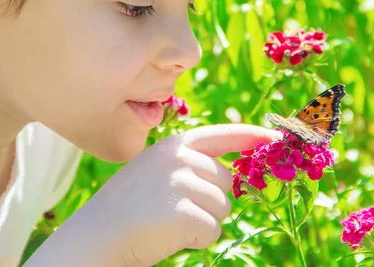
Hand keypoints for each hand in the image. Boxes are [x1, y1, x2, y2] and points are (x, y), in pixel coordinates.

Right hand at [88, 124, 281, 265]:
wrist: (98, 234)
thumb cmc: (129, 207)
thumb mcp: (156, 171)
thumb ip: (190, 165)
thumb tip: (235, 174)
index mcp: (174, 145)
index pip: (223, 134)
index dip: (252, 136)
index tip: (275, 139)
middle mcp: (180, 157)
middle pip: (228, 180)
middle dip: (212, 199)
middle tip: (176, 209)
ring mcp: (181, 183)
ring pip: (224, 207)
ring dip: (204, 220)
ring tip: (169, 221)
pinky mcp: (183, 212)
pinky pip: (213, 229)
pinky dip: (197, 238)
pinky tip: (169, 235)